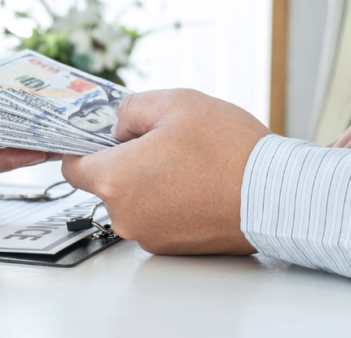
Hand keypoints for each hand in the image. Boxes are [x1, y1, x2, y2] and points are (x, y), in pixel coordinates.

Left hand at [61, 89, 269, 254]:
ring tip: (190, 164)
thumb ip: (132, 108)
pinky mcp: (174, 248)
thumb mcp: (176, 103)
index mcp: (115, 179)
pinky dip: (171, 202)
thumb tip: (119, 124)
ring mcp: (149, 235)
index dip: (84, 147)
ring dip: (152, 182)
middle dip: (127, 162)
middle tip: (164, 143)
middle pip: (107, 183)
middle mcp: (126, 215)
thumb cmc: (230, 152)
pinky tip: (200, 185)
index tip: (99, 138)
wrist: (278, 197)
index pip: (72, 167)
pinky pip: (159, 217)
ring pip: (135, 200)